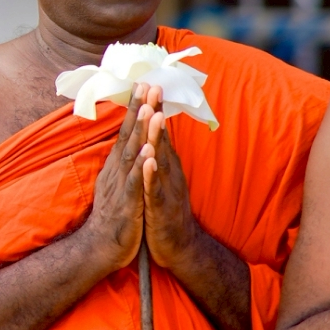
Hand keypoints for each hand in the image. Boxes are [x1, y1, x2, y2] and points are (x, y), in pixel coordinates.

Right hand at [80, 90, 150, 274]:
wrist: (100, 248)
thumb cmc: (113, 216)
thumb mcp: (117, 183)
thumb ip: (122, 162)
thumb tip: (127, 142)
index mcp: (116, 166)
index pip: (125, 132)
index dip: (134, 108)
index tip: (142, 84)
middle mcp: (117, 171)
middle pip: (128, 136)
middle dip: (138, 110)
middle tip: (146, 84)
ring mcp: (121, 187)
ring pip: (132, 155)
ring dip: (140, 131)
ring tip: (148, 109)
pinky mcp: (128, 205)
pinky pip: (136, 183)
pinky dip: (142, 167)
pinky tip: (149, 152)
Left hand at [139, 88, 201, 269]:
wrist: (180, 248)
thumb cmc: (166, 212)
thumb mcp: (161, 180)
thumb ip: (159, 157)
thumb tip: (154, 135)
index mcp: (165, 165)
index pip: (158, 131)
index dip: (153, 108)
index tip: (148, 82)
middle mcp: (169, 172)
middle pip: (161, 137)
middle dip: (156, 112)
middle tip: (154, 85)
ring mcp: (166, 189)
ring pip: (160, 158)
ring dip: (157, 136)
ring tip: (154, 114)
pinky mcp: (161, 208)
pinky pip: (155, 189)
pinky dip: (152, 174)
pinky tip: (148, 160)